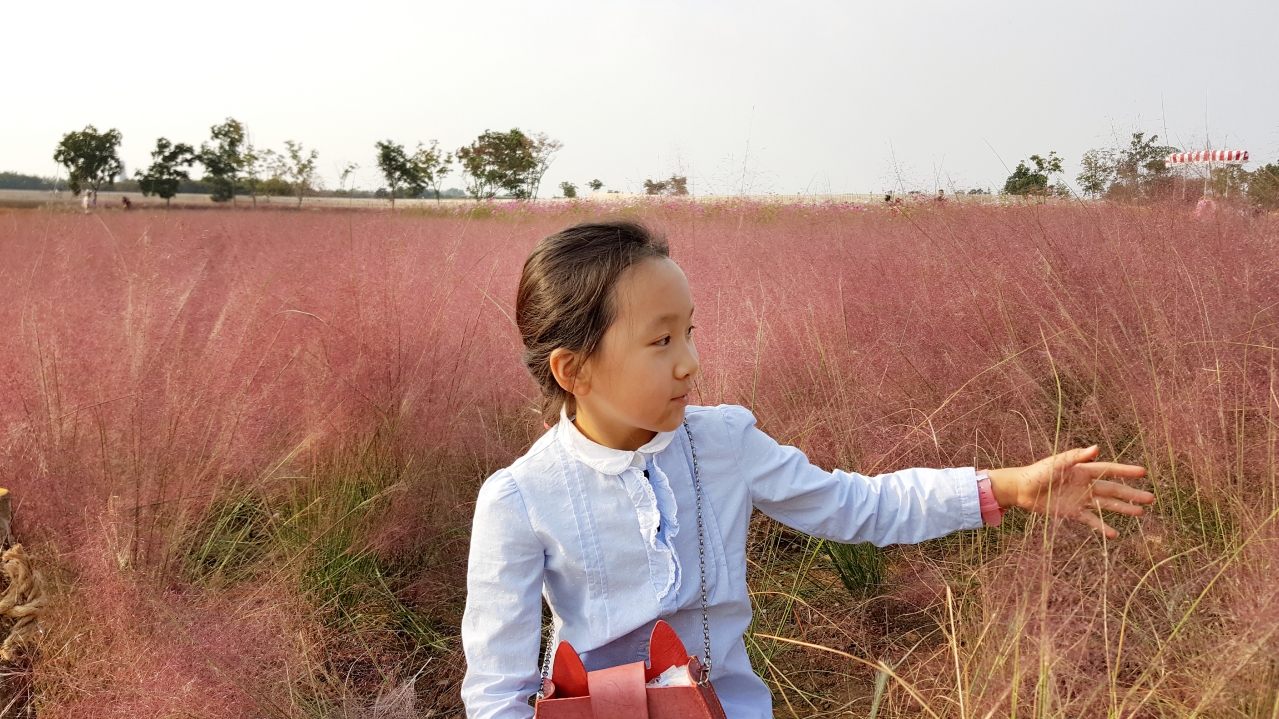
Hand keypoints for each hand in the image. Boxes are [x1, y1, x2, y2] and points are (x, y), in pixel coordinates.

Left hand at [986, 445, 1152, 538]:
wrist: (1021, 489)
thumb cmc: (1038, 472)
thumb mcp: (1057, 462)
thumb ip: (1076, 456)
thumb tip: (1096, 448)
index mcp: (1083, 471)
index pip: (1110, 470)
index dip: (1126, 472)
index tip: (1143, 473)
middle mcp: (1086, 485)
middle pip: (1113, 490)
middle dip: (1131, 494)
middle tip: (1151, 499)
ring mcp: (1081, 499)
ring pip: (1107, 505)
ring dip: (1123, 509)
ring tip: (1140, 513)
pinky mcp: (1073, 512)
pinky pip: (1091, 520)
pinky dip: (1103, 527)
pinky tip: (1114, 534)